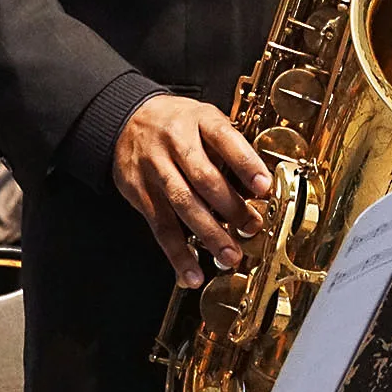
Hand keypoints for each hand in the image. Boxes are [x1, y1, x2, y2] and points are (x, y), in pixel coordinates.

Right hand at [112, 95, 271, 289]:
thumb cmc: (179, 124)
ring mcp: (154, 167)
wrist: (127, 119)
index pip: (224, 139)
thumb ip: (229, 150)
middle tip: (251, 228)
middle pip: (204, 177)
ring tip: (228, 256)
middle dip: (231, 207)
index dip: (245, 163)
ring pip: (182, 204)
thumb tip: (256, 192)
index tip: (263, 186)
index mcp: (199, 119)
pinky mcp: (139, 191)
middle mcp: (175, 141)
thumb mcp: (206, 120)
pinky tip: (191, 272)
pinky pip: (161, 226)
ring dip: (208, 234)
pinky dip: (177, 253)